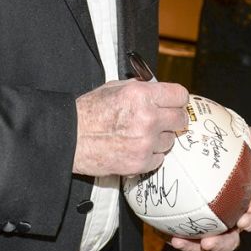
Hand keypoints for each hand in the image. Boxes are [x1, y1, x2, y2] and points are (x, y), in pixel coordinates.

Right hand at [73, 79, 188, 176]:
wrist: (70, 139)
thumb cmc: (88, 113)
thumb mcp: (114, 88)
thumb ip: (141, 88)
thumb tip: (159, 90)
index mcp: (141, 95)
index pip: (180, 96)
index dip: (176, 99)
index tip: (173, 103)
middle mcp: (147, 118)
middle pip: (180, 119)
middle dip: (172, 119)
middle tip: (161, 120)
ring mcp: (145, 142)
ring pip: (170, 140)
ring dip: (160, 138)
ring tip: (140, 135)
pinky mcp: (141, 162)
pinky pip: (159, 158)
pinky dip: (150, 155)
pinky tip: (135, 148)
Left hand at [165, 127, 250, 250]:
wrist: (196, 166)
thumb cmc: (220, 159)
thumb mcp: (232, 149)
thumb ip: (243, 142)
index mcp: (242, 207)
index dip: (250, 222)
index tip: (242, 221)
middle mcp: (228, 221)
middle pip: (229, 240)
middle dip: (220, 244)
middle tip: (207, 242)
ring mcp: (208, 228)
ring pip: (202, 243)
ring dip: (192, 246)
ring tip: (178, 241)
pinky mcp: (187, 230)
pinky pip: (180, 236)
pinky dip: (171, 236)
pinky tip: (159, 231)